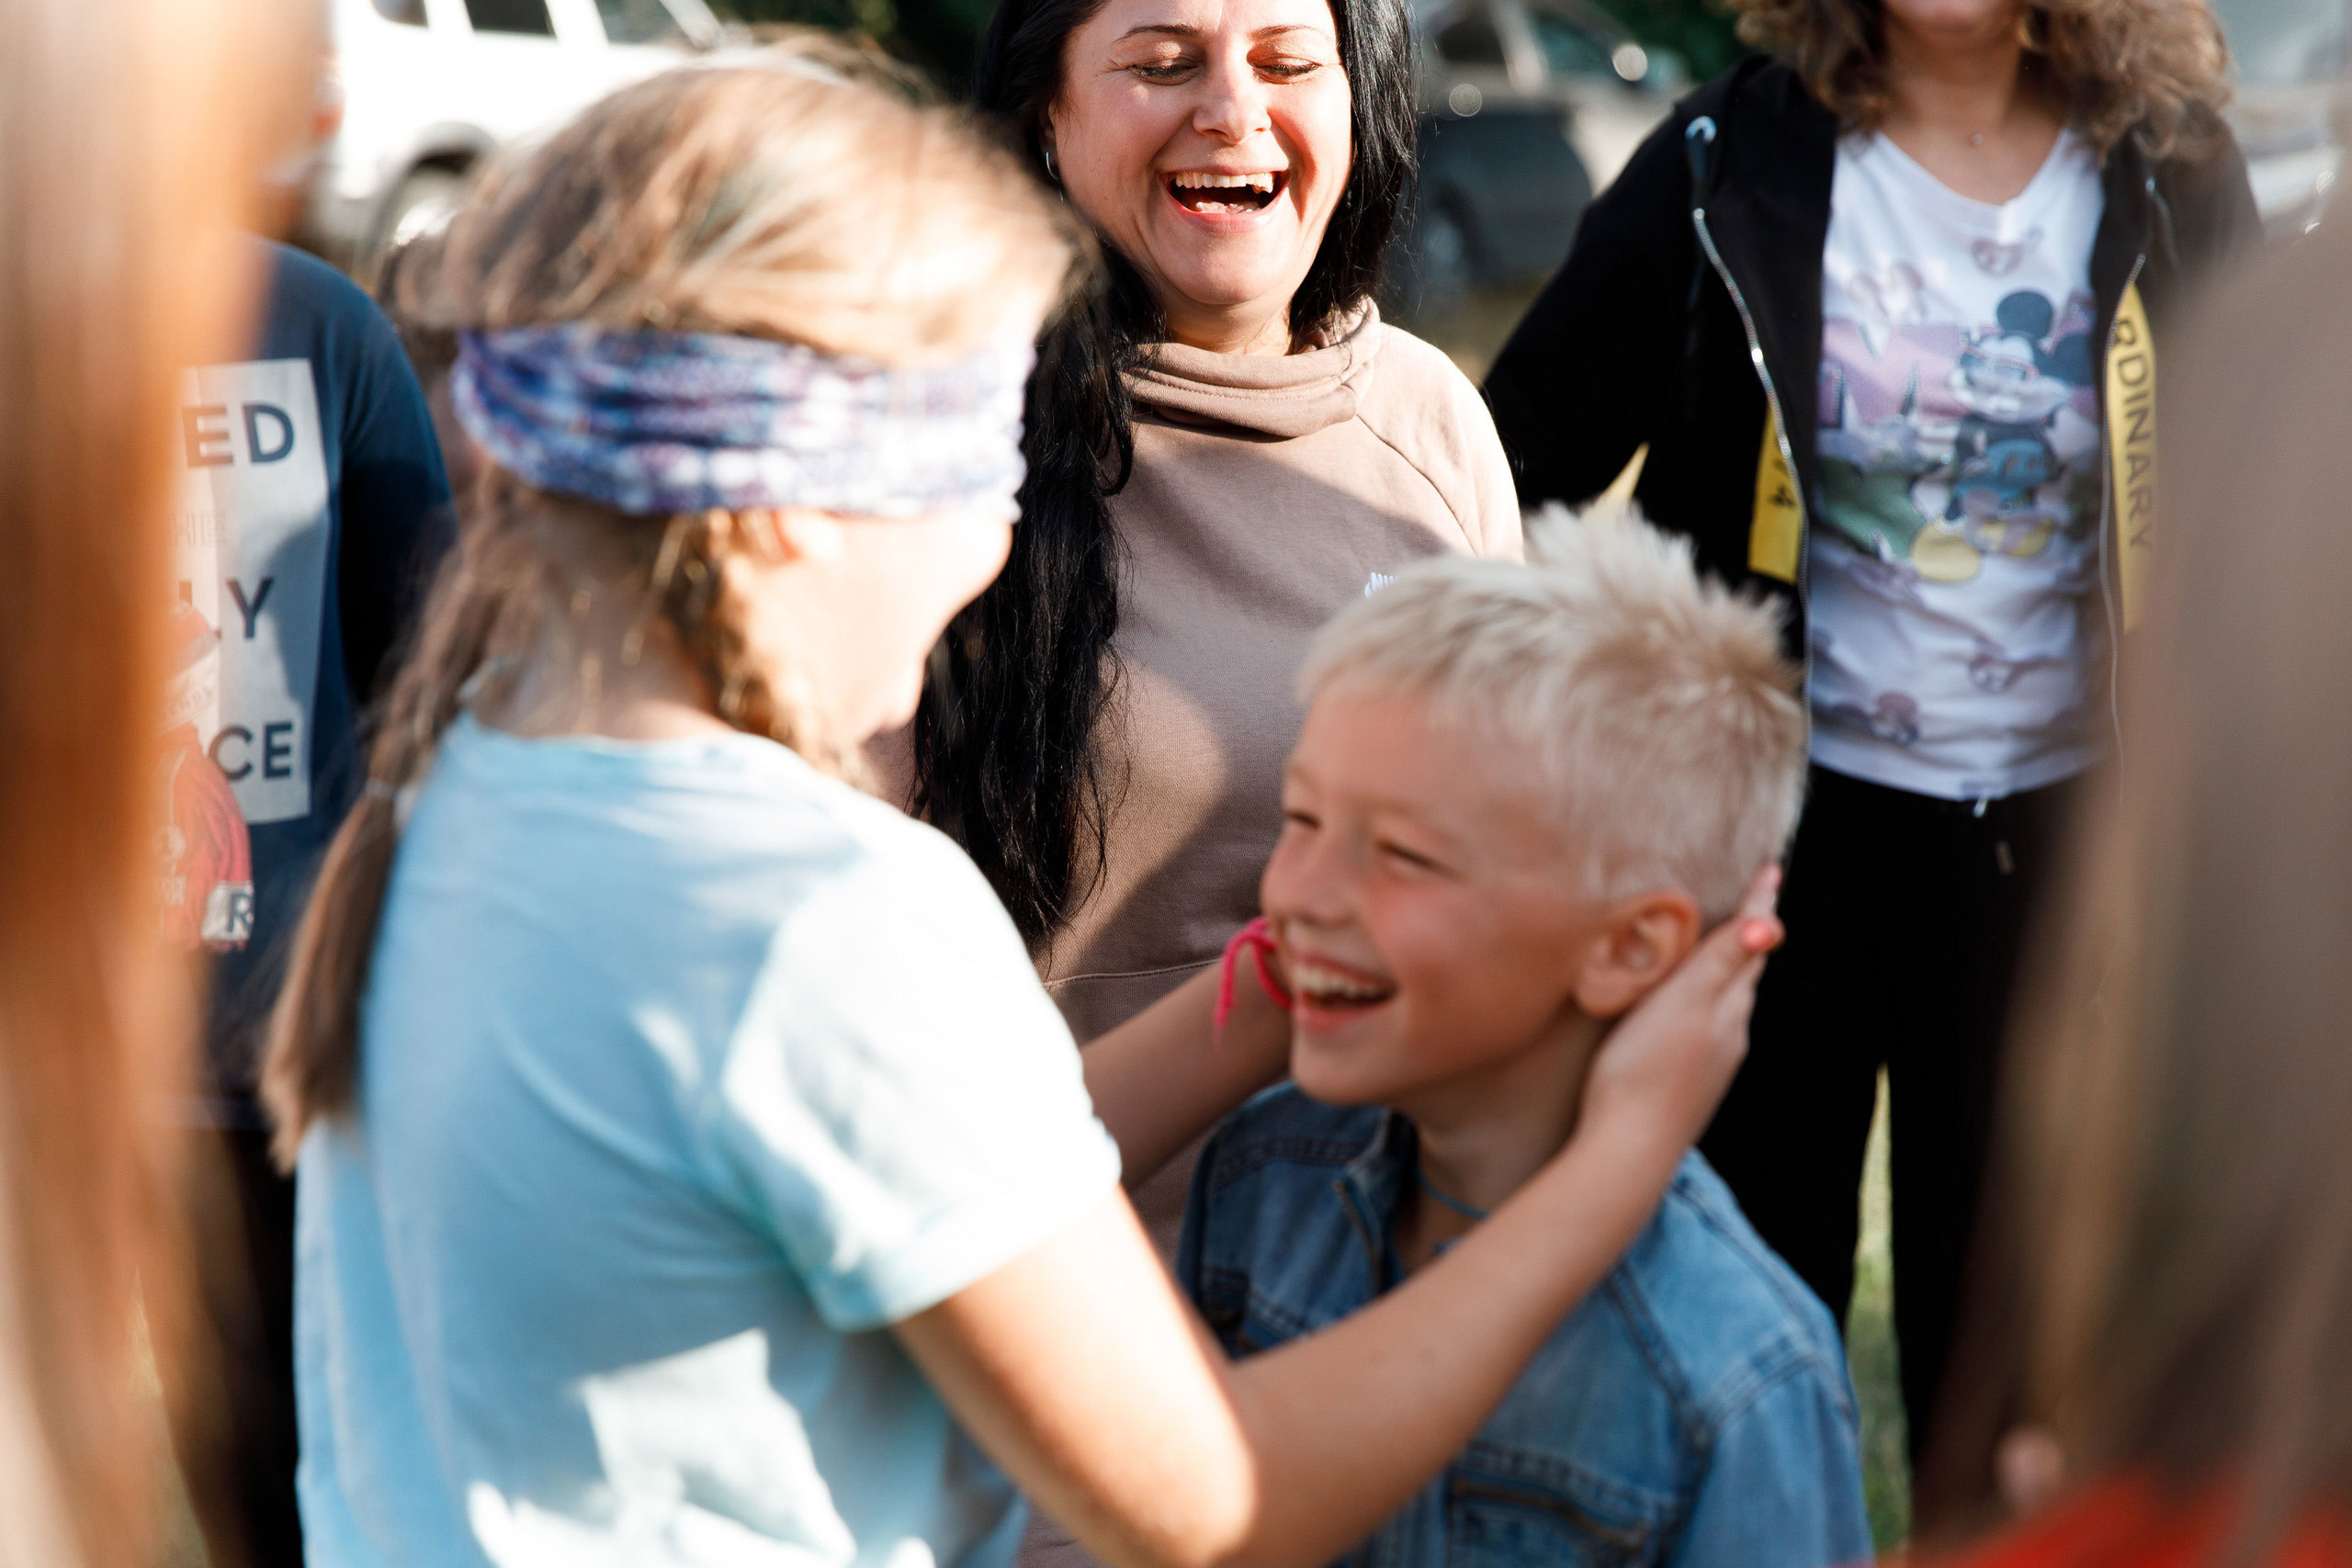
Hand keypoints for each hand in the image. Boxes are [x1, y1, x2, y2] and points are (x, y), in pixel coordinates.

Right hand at [1579, 865, 1781, 1151]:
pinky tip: (1688, 1008)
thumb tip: (1773, 925)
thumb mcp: (1681, 1004)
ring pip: (1729, 1002)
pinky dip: (1708, 1002)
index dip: (1759, 905)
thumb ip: (1721, 964)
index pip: (1750, 944)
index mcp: (1728, 1006)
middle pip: (1746, 972)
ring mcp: (1712, 1061)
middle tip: (1753, 898)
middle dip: (1750, 935)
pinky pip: (1709, 1027)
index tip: (1773, 868)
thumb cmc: (1644, 1069)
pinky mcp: (1690, 1081)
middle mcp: (1730, 1032)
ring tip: (1723, 944)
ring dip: (1730, 969)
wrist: (1629, 1146)